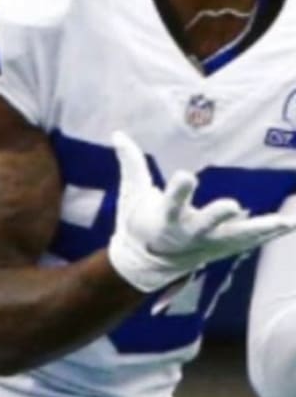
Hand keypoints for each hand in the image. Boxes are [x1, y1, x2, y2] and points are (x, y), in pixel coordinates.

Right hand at [108, 130, 295, 291]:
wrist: (147, 264)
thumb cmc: (140, 223)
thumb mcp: (132, 195)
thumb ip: (131, 163)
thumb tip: (117, 132)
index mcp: (164, 218)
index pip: (171, 203)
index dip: (179, 191)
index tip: (185, 176)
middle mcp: (188, 233)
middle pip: (205, 225)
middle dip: (218, 216)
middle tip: (233, 205)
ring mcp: (208, 244)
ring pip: (236, 237)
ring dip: (259, 229)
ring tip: (283, 222)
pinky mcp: (222, 248)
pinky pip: (248, 241)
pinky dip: (268, 233)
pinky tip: (289, 223)